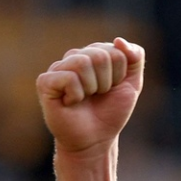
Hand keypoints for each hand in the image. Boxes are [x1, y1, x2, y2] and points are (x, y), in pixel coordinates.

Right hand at [36, 38, 144, 156]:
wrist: (96, 139)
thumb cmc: (111, 112)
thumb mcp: (132, 84)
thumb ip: (135, 58)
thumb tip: (119, 40)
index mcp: (94, 54)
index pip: (116, 51)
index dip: (119, 75)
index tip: (111, 89)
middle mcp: (74, 57)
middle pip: (100, 55)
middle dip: (107, 82)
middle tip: (98, 95)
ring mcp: (58, 68)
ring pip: (83, 63)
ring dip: (92, 88)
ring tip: (85, 98)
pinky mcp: (45, 82)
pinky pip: (68, 77)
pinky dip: (77, 95)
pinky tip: (71, 103)